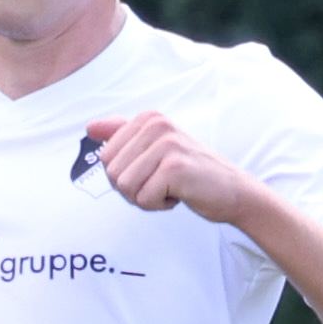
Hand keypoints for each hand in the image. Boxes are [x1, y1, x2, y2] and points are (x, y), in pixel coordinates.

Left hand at [81, 113, 260, 225]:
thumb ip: (122, 135)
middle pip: (112, 173)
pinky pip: (143, 198)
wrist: (233, 191)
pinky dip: (159, 205)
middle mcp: (156, 125)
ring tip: (170, 188)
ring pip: (124, 187)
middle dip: (132, 189)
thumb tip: (89, 127)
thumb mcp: (155, 148)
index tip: (151, 171)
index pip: (105, 157)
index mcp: (148, 118)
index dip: (124, 175)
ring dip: (145, 198)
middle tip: (161, 183)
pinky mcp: (175, 167)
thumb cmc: (190, 173)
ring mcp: (166, 144)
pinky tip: (180, 194)